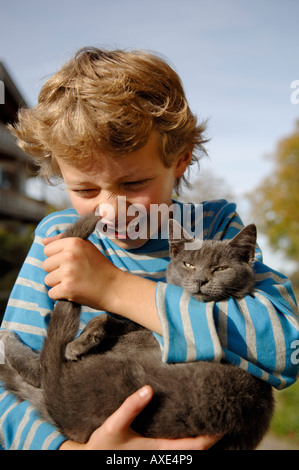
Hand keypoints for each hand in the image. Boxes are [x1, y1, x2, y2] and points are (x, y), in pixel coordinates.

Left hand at [43, 235, 118, 308]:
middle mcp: (69, 255)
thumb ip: (64, 241)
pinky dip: (61, 296)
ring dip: (59, 284)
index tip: (71, 263)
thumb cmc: (101, 268)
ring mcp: (68, 272)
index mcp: (74, 242)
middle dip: (57, 272)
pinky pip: (52, 293)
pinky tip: (75, 292)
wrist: (116, 288)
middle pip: (46, 265)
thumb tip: (44, 241)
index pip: (48, 250)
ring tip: (76, 283)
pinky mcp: (67, 288)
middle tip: (75, 274)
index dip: (58, 258)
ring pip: (47, 280)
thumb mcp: (86, 248)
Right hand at [59, 385, 222, 449]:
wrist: (90, 459)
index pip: (195, 446)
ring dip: (202, 438)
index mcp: (159, 449)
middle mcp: (163, 454)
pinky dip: (189, 439)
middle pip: (197, 449)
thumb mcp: (114, 425)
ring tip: (210, 417)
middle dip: (212, 436)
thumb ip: (130, 407)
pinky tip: (188, 424)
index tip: (225, 421)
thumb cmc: (103, 445)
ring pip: (188, 450)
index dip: (212, 436)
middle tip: (223, 415)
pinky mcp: (154, 452)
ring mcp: (159, 455)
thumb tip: (148, 389)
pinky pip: (178, 447)